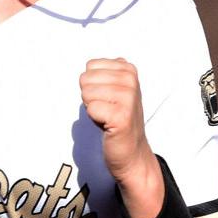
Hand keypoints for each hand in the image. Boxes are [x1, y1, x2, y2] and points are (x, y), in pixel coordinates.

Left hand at [79, 58, 163, 217]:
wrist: (131, 151)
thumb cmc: (118, 119)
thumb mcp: (113, 89)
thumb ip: (103, 74)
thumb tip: (86, 66)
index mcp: (128, 69)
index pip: (90, 67)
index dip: (93, 85)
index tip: (107, 98)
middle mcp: (131, 80)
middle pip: (86, 79)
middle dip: (91, 97)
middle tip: (106, 109)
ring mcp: (128, 97)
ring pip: (87, 93)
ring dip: (94, 108)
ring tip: (108, 116)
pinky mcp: (121, 115)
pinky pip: (91, 109)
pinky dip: (95, 120)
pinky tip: (108, 124)